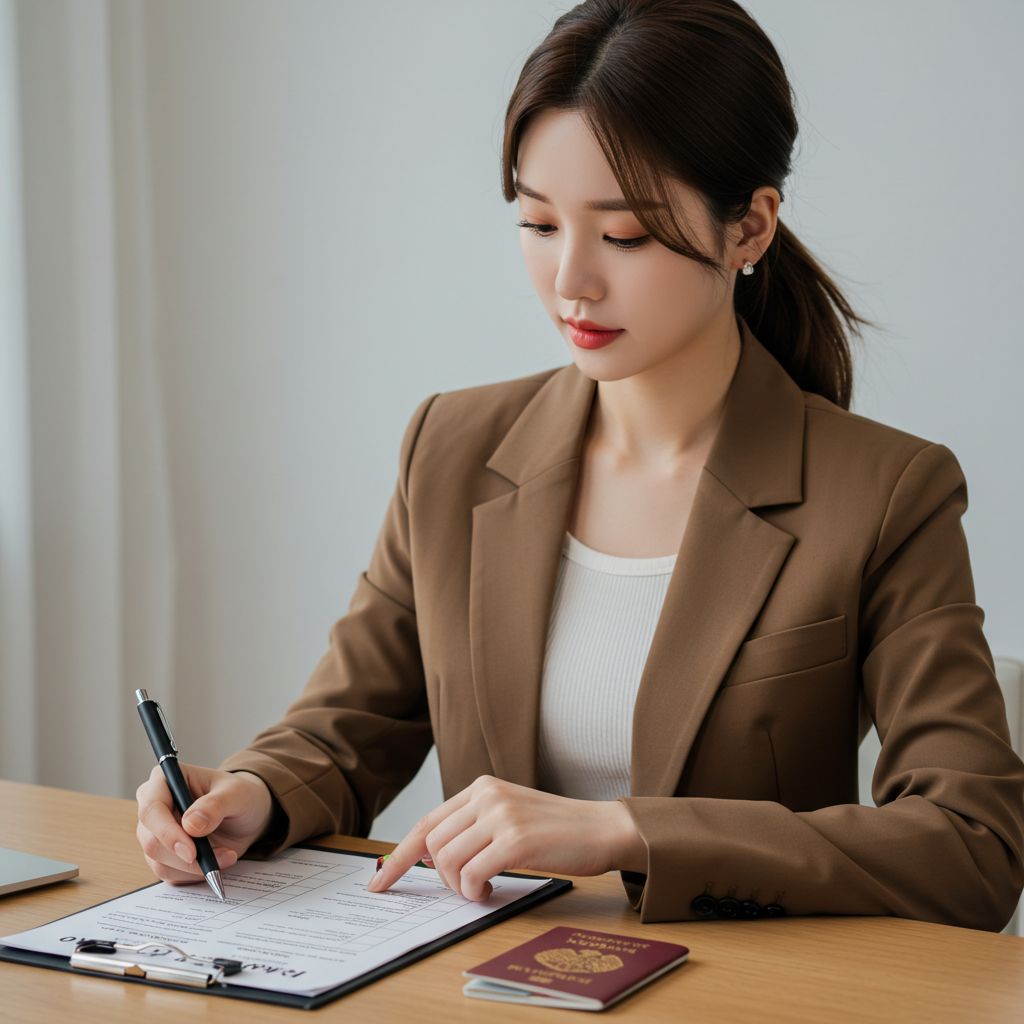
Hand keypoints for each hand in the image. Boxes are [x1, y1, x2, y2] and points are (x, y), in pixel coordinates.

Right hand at [136, 764, 273, 883]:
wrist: (245, 815)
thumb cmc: (239, 796)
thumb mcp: (237, 794)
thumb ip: (215, 805)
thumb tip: (191, 824)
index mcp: (164, 780)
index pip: (151, 809)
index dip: (167, 833)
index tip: (191, 851)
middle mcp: (153, 806)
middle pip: (151, 841)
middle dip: (184, 857)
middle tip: (219, 857)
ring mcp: (155, 833)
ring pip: (159, 862)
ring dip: (195, 867)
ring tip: (227, 854)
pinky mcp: (163, 854)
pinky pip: (169, 874)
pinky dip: (194, 874)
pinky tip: (217, 861)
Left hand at [367, 775, 646, 900]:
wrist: (604, 828)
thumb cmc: (557, 831)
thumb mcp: (509, 815)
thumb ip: (474, 827)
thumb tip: (431, 858)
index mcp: (482, 787)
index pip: (426, 823)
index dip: (397, 856)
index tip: (379, 883)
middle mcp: (487, 796)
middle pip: (432, 845)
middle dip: (440, 878)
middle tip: (466, 888)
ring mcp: (501, 816)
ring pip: (447, 861)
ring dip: (459, 887)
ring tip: (482, 889)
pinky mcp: (516, 840)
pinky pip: (471, 875)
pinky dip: (474, 892)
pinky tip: (490, 891)